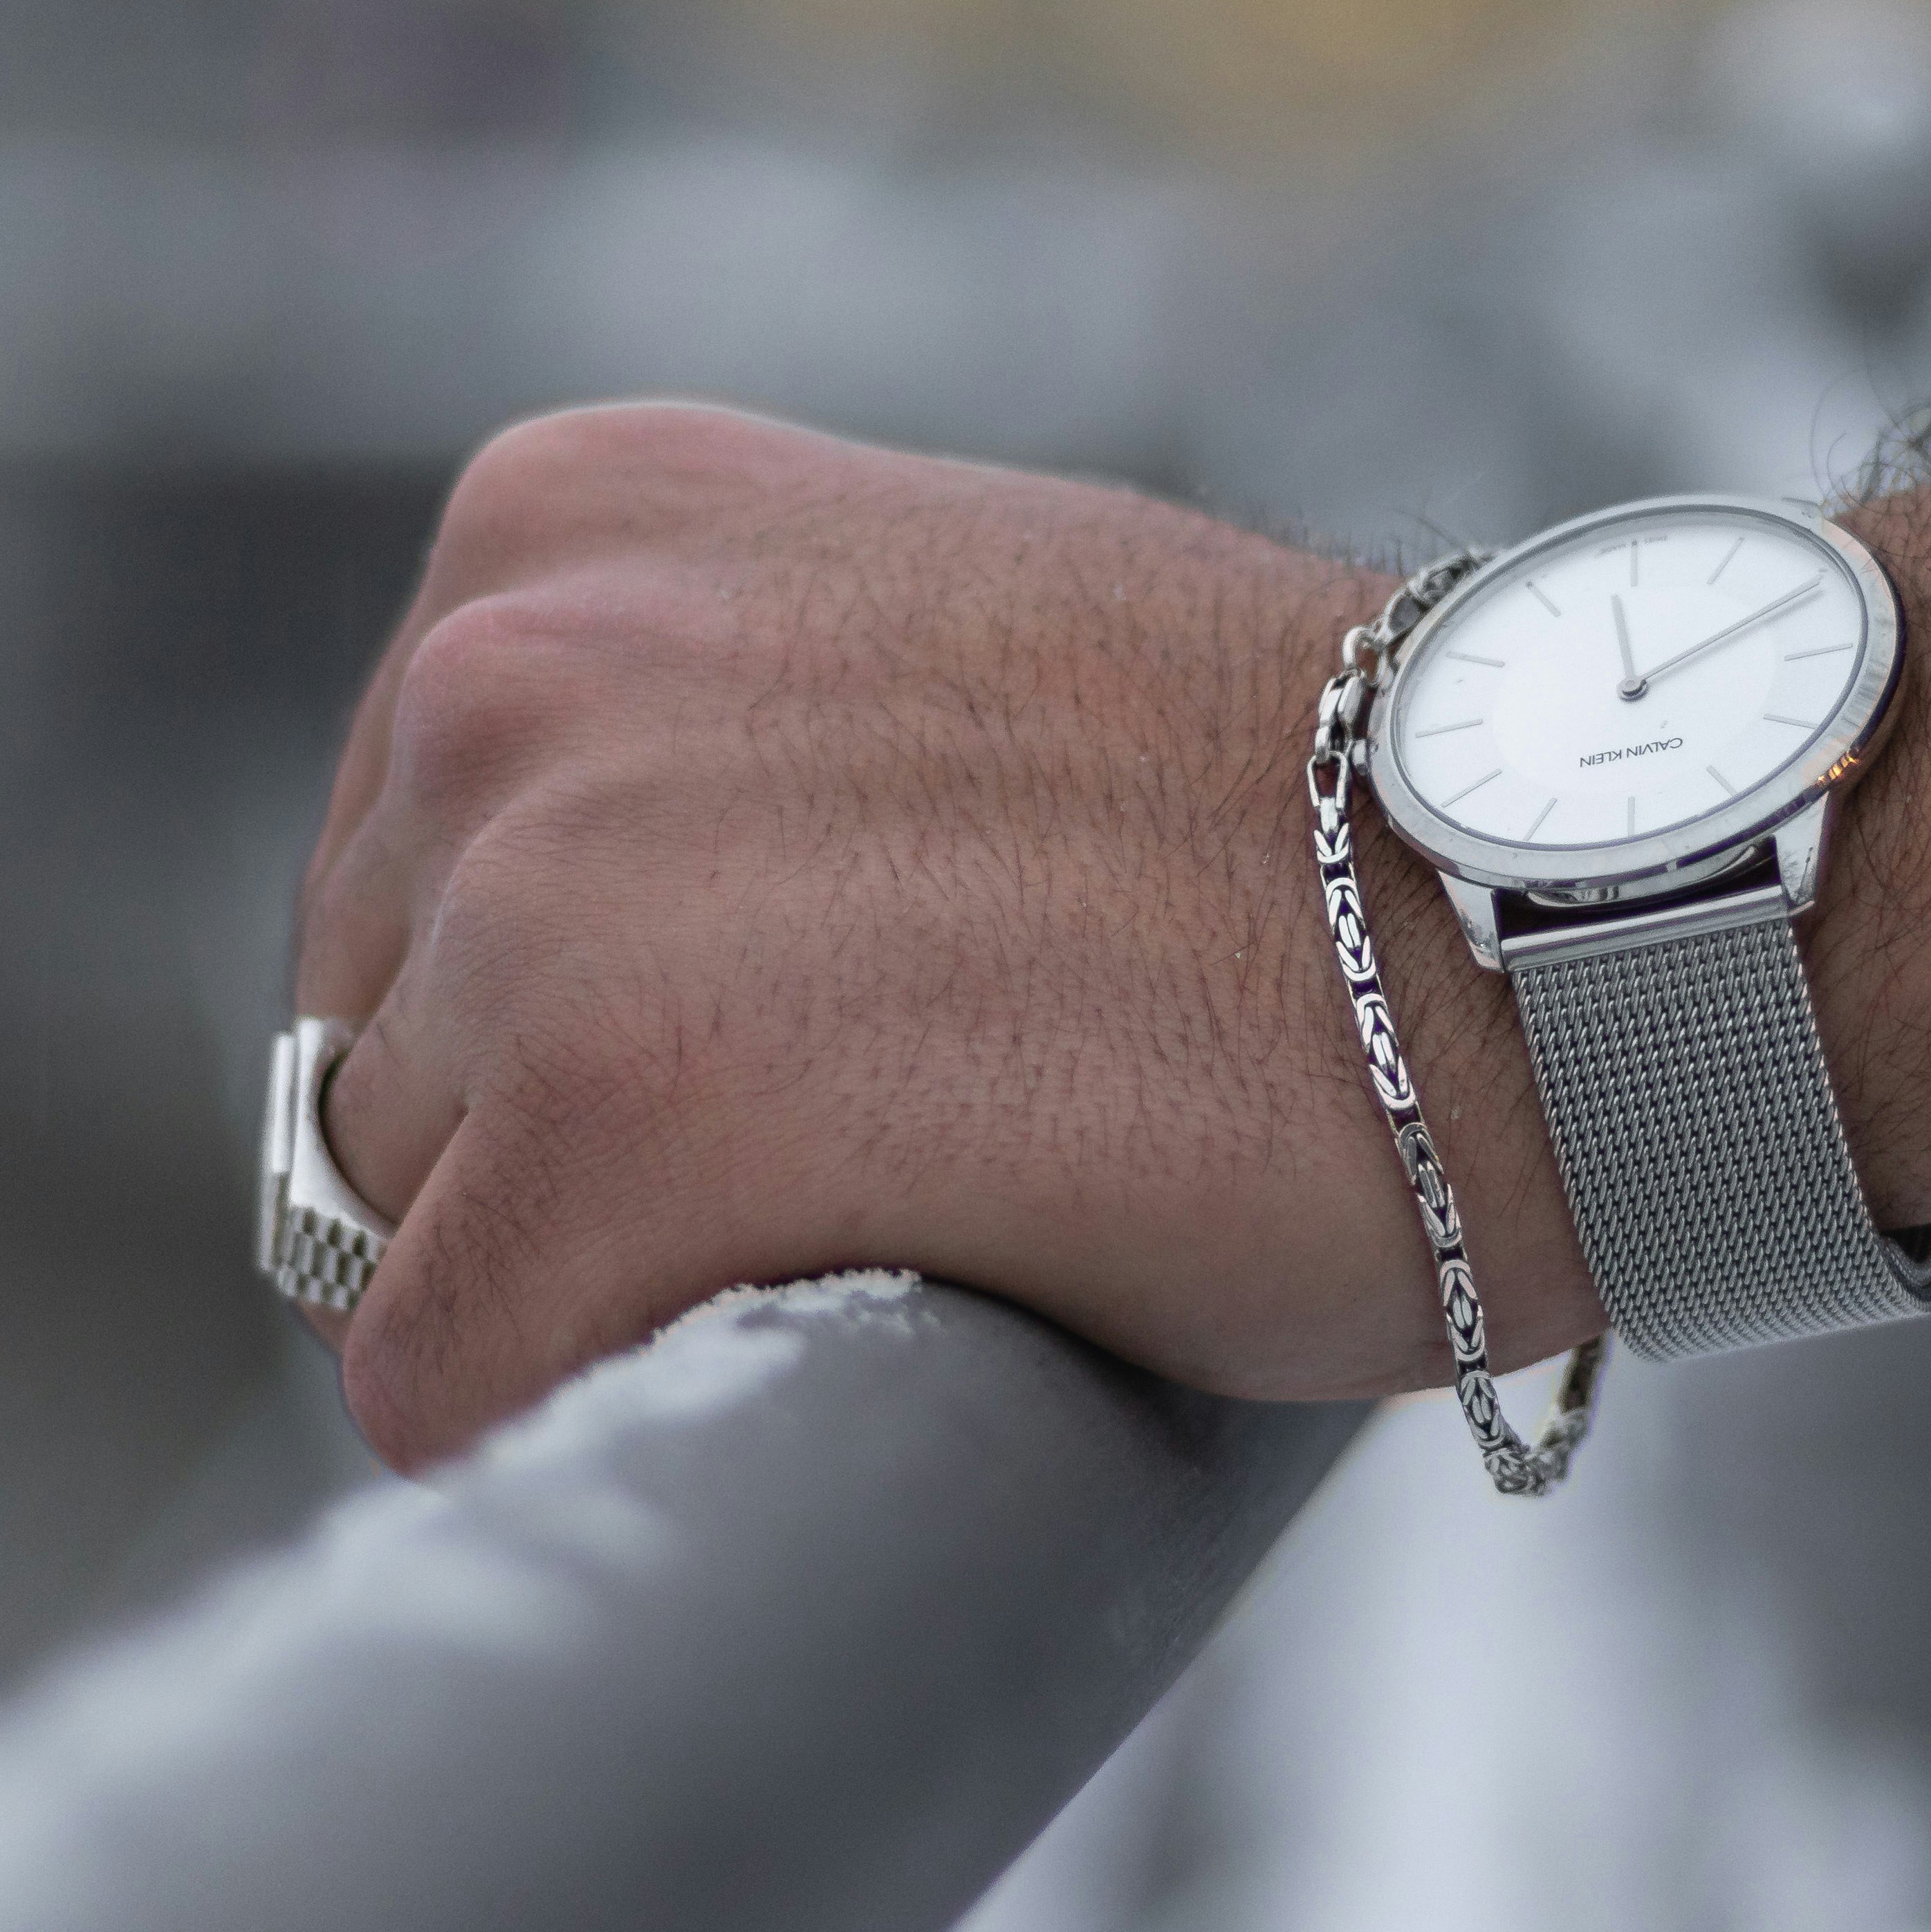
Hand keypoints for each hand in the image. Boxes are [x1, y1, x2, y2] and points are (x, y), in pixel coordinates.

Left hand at [293, 404, 1930, 1469]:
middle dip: (569, 1157)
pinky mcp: (609, 1112)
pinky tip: (850, 1313)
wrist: (1553, 892)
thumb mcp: (912, 652)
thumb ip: (692, 745)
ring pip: (411, 1230)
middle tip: (875, 1143)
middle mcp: (502, 663)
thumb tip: (537, 960)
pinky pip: (446, 1380)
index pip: (392, 888)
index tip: (790, 1052)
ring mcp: (538, 881)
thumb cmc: (1288, 812)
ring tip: (907, 1201)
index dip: (559, 1035)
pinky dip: (614, 1410)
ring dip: (623, 1279)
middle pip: (377, 1062)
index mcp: (558, 520)